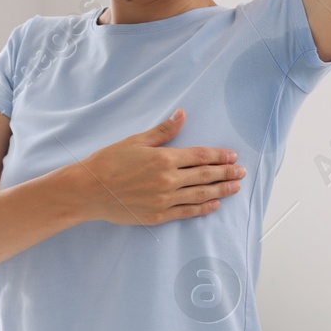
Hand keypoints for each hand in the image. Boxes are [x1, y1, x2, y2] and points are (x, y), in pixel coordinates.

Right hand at [70, 109, 246, 226]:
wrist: (88, 190)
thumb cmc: (108, 161)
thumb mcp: (136, 141)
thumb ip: (163, 131)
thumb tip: (181, 114)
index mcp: (163, 158)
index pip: (200, 156)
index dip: (219, 156)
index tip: (232, 156)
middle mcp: (168, 180)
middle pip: (205, 175)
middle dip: (226, 173)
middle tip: (242, 171)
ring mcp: (164, 200)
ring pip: (200, 194)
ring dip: (221, 190)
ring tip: (235, 187)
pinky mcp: (158, 215)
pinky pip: (187, 212)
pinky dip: (203, 208)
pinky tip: (215, 204)